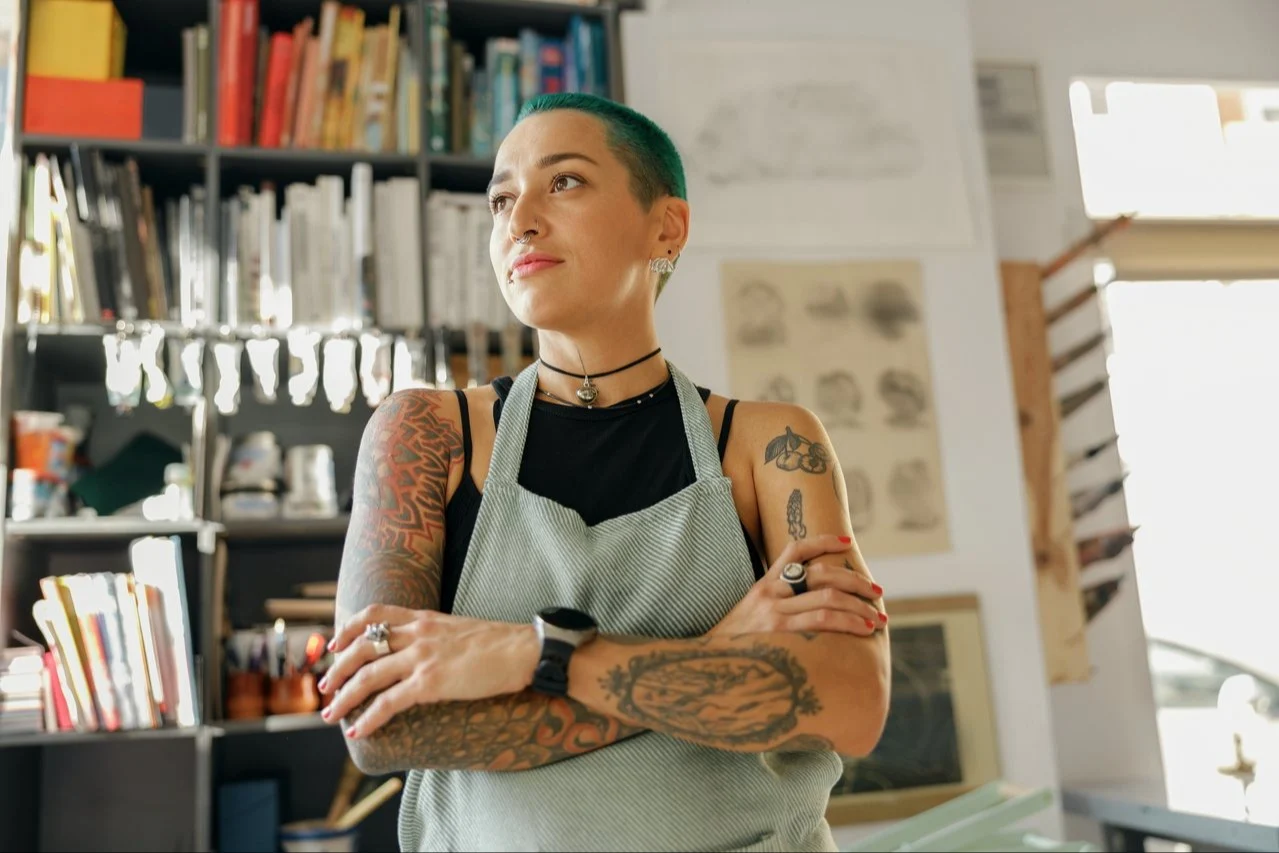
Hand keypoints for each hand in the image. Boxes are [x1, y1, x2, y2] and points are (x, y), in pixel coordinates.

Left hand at [318, 604, 538, 737]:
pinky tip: (358, 730)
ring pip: (367, 676)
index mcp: (424, 617)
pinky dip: (368, 718)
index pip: (374, 613)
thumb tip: (424, 652)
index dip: (348, 628)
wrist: (524, 650)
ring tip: (331, 714)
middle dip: (337, 669)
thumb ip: (435, 635)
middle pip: (361, 647)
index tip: (334, 644)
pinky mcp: (431, 682)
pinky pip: (388, 702)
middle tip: (325, 686)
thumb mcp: (459, 629)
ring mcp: (422, 657)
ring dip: (343, 697)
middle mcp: (417, 633)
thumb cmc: (500, 643)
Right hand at [709, 534, 886, 637]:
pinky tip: (863, 630)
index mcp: (763, 585)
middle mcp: (769, 593)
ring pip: (828, 598)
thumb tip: (809, 608)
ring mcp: (774, 612)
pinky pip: (821, 621)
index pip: (795, 550)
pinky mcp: (779, 633)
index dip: (823, 542)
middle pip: (822, 574)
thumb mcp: (748, 617)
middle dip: (856, 582)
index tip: (848, 543)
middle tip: (877, 592)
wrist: (705, 667)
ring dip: (859, 608)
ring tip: (877, 619)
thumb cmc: (734, 648)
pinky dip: (848, 623)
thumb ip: (774, 607)